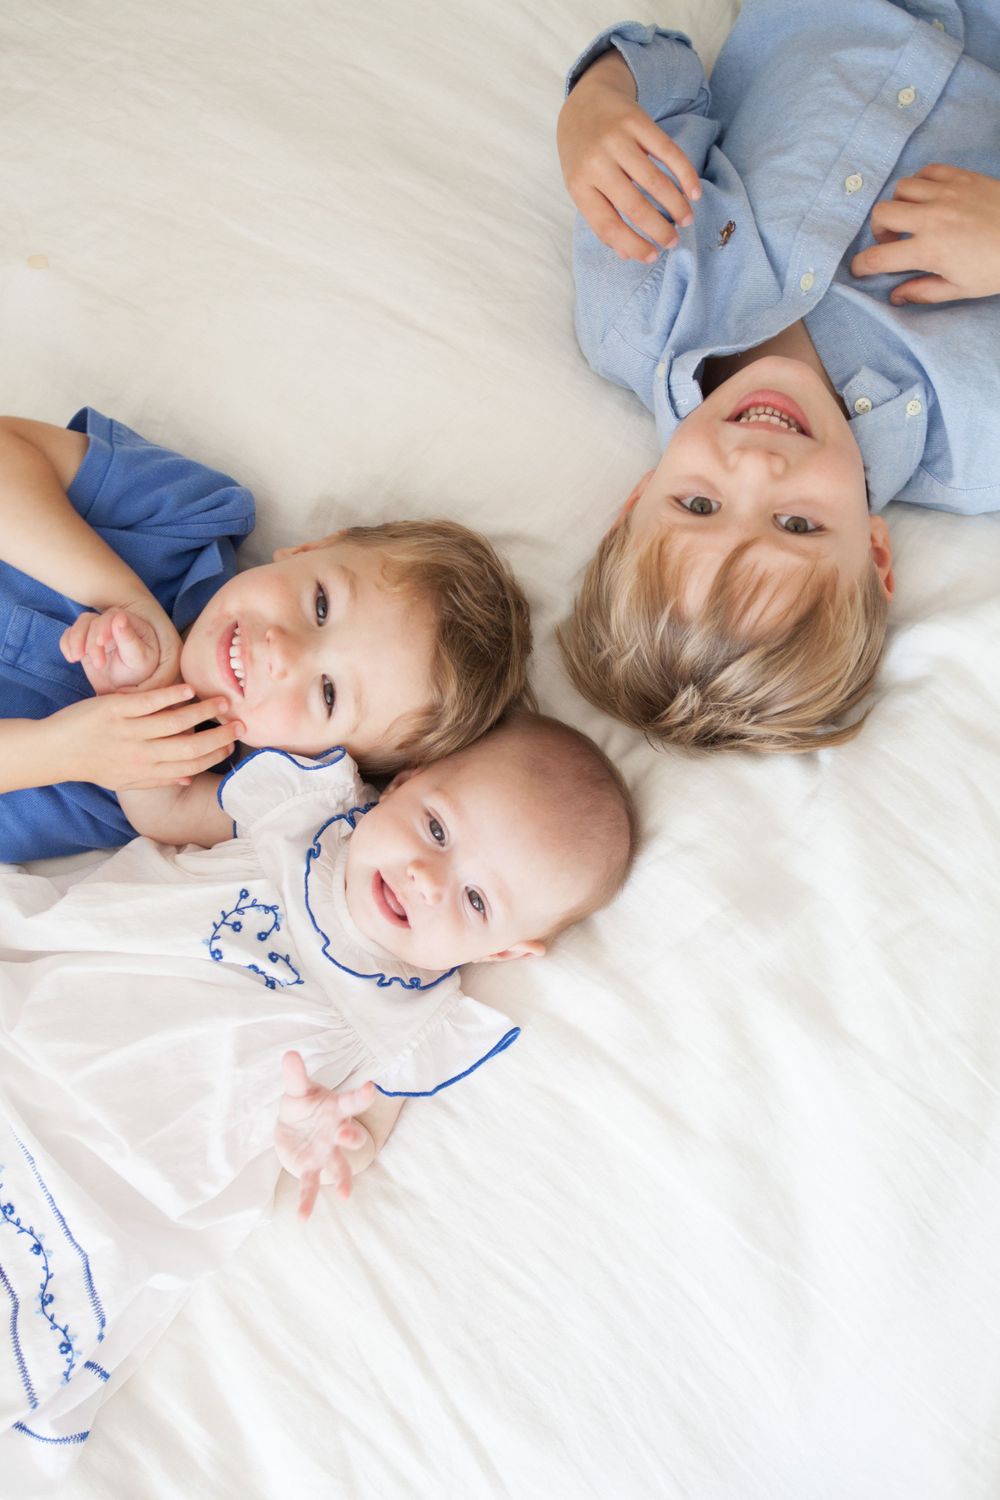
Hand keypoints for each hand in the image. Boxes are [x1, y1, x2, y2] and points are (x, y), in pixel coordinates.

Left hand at [47, 685, 241, 789]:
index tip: (232, 744)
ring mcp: (128, 730)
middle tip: (239, 722)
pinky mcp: (115, 709)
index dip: (215, 754)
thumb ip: (158, 778)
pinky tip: (189, 689)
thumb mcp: (127, 780)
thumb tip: (189, 776)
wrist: (56, 751)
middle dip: (219, 734)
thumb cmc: (94, 765)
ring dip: (202, 710)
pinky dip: (172, 694)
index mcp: (146, 771)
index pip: (190, 764)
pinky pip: (150, 701)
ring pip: (175, 720)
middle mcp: (141, 753)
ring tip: (221, 701)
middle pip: (190, 744)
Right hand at [60, 608, 162, 694]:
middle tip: (98, 664)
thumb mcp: (138, 659)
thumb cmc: (136, 674)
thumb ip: (129, 638)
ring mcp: (98, 630)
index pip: (114, 615)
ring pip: (81, 623)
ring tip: (76, 658)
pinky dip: (66, 643)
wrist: (122, 688)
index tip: (101, 643)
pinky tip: (71, 658)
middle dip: (91, 642)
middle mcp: (114, 623)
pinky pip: (69, 633)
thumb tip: (120, 617)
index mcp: (133, 624)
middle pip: (95, 621)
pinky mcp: (84, 639)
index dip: (104, 627)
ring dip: (75, 640)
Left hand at [276, 1051, 375, 1219]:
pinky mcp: (311, 1167)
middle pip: (350, 1135)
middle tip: (351, 1137)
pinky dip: (307, 1200)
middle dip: (352, 1137)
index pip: (352, 1101)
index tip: (371, 1087)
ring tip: (345, 1193)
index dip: (362, 1095)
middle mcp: (336, 1132)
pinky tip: (302, 1217)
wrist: (295, 1127)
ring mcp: (326, 1152)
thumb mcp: (298, 1089)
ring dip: (341, 1178)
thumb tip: (289, 1053)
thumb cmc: (304, 1105)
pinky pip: (310, 1185)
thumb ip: (295, 1074)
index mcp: (336, 1109)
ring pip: (338, 1165)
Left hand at [557, 50, 700, 262]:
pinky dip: (685, 174)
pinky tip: (693, 191)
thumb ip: (601, 218)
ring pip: (654, 181)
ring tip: (686, 219)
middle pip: (634, 206)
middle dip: (659, 229)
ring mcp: (617, 140)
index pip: (608, 225)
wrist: (584, 102)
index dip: (633, 245)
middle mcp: (596, 163)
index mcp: (579, 185)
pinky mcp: (637, 121)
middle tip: (674, 241)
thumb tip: (628, 254)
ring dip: (676, 205)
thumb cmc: (584, 154)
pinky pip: (668, 152)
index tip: (652, 256)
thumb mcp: (582, 187)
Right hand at [851, 165, 999, 303]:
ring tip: (911, 217)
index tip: (861, 269)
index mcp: (929, 250)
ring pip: (901, 188)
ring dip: (899, 204)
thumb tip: (896, 295)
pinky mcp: (961, 177)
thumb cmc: (998, 267)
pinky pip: (927, 171)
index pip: (877, 258)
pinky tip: (928, 197)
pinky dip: (920, 183)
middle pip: (881, 213)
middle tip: (892, 241)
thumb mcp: (961, 289)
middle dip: (878, 230)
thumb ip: (923, 291)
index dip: (861, 265)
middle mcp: (931, 218)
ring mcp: (946, 193)